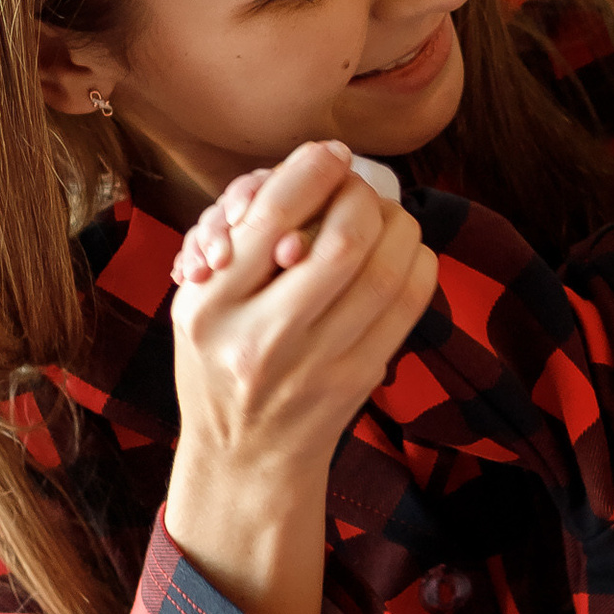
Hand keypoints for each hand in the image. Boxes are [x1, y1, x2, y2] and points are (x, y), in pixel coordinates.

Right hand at [165, 141, 438, 613]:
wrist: (246, 458)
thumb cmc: (217, 364)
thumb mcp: (198, 302)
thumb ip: (242, 242)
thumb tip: (313, 171)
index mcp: (210, 309)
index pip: (272, 216)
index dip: (312, 168)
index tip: (329, 154)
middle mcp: (264, 339)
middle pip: (344, 238)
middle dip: (361, 194)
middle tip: (356, 186)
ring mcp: (319, 364)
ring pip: (390, 267)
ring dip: (397, 222)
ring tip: (381, 214)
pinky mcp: (361, 378)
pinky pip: (412, 300)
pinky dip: (416, 260)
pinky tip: (400, 253)